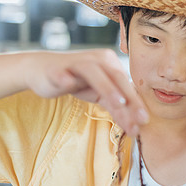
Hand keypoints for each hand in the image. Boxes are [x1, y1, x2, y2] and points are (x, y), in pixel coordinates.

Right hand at [25, 49, 148, 134]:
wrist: (42, 71)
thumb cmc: (76, 82)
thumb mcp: (100, 95)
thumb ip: (117, 107)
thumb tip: (137, 126)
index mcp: (110, 64)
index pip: (126, 85)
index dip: (136, 105)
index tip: (143, 124)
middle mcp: (97, 60)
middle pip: (117, 78)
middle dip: (130, 99)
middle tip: (139, 119)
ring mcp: (77, 62)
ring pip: (95, 73)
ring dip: (107, 88)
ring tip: (118, 103)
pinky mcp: (57, 68)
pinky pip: (61, 73)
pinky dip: (65, 78)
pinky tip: (67, 83)